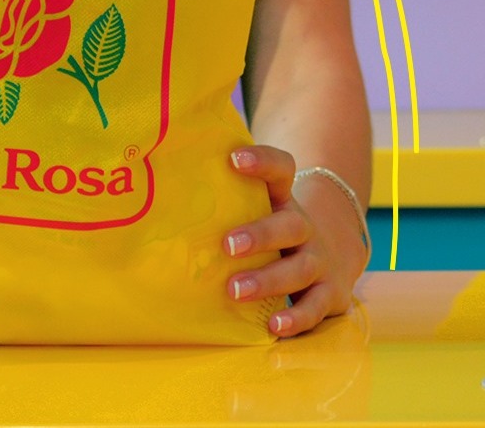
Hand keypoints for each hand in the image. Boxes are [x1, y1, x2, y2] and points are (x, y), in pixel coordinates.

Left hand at [223, 146, 366, 337]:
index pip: (280, 169)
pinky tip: (273, 325)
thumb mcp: (253, 210)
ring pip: (301, 267)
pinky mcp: (330, 292)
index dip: (261, 161)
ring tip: (235, 290)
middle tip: (227, 244)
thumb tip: (154, 197)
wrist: (330, 255)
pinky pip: (316, 307)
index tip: (234, 159)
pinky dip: (297, 318)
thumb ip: (218, 202)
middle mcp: (304, 227)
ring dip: (269, 280)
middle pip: (290, 223)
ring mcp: (319, 259)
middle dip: (260, 234)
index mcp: (282, 199)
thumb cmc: (269, 229)